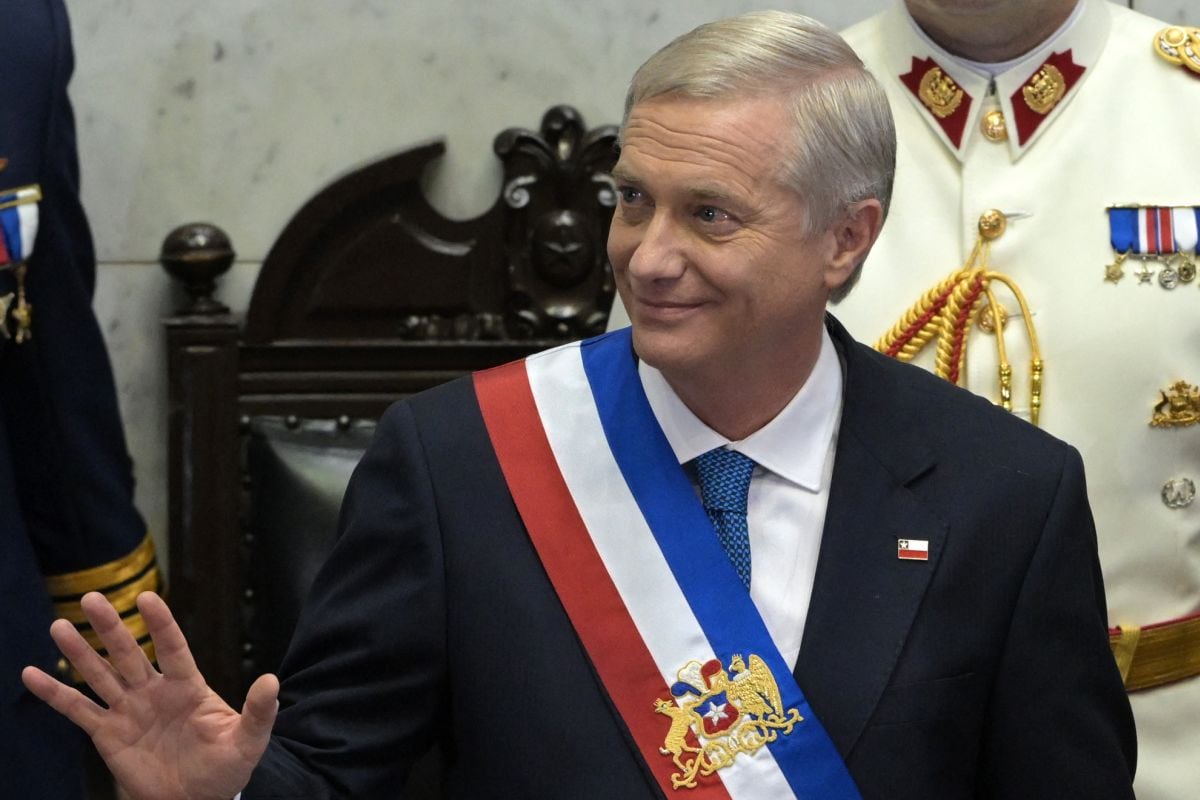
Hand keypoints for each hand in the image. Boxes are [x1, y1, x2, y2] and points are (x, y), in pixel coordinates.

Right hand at [21, 591, 277, 799]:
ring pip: (100, 675)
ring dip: (80, 652)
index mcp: (188, 687)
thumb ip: (259, 712)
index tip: (147, 597)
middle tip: (92, 598)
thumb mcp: (247, 741)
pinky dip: (55, 693)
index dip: (161, 624)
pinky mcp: (108, 734)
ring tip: (59, 624)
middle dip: (111, 627)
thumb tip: (272, 681)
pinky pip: (78, 710)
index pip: (173, 648)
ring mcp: (129, 710)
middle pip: (129, 653)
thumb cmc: (225, 768)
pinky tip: (32, 674)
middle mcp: (155, 691)